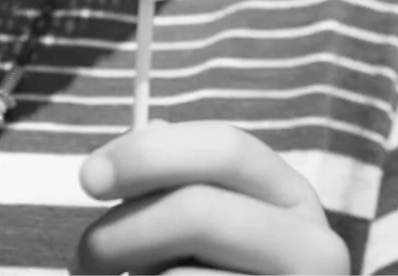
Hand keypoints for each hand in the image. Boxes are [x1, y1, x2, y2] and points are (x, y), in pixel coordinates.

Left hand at [73, 121, 350, 274]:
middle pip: (200, 211)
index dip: (150, 154)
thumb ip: (180, 177)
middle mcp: (313, 244)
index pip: (226, 147)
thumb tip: (139, 135)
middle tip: (84, 254)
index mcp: (291, 194)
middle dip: (125, 228)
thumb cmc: (221, 270)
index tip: (88, 178)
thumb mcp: (211, 218)